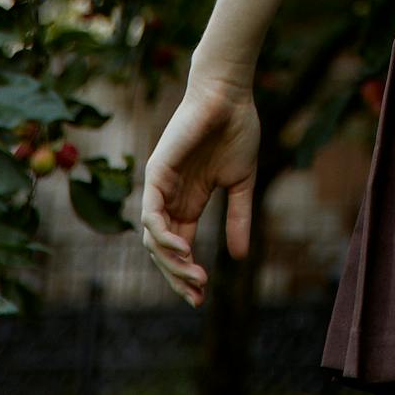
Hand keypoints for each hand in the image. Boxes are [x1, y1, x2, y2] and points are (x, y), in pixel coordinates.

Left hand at [140, 69, 260, 307]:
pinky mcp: (156, 173)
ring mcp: (160, 187)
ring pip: (154, 239)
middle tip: (196, 296)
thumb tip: (241, 257)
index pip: (179, 248)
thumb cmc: (237, 129)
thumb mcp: (241, 182)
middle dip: (177, 277)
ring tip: (194, 276)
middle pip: (163, 251)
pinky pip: (152, 215)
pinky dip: (164, 237)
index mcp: (188, 201)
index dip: (186, 275)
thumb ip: (238, 217)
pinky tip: (182, 250)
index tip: (201, 298)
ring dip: (172, 263)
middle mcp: (169, 198)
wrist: (230, 95)